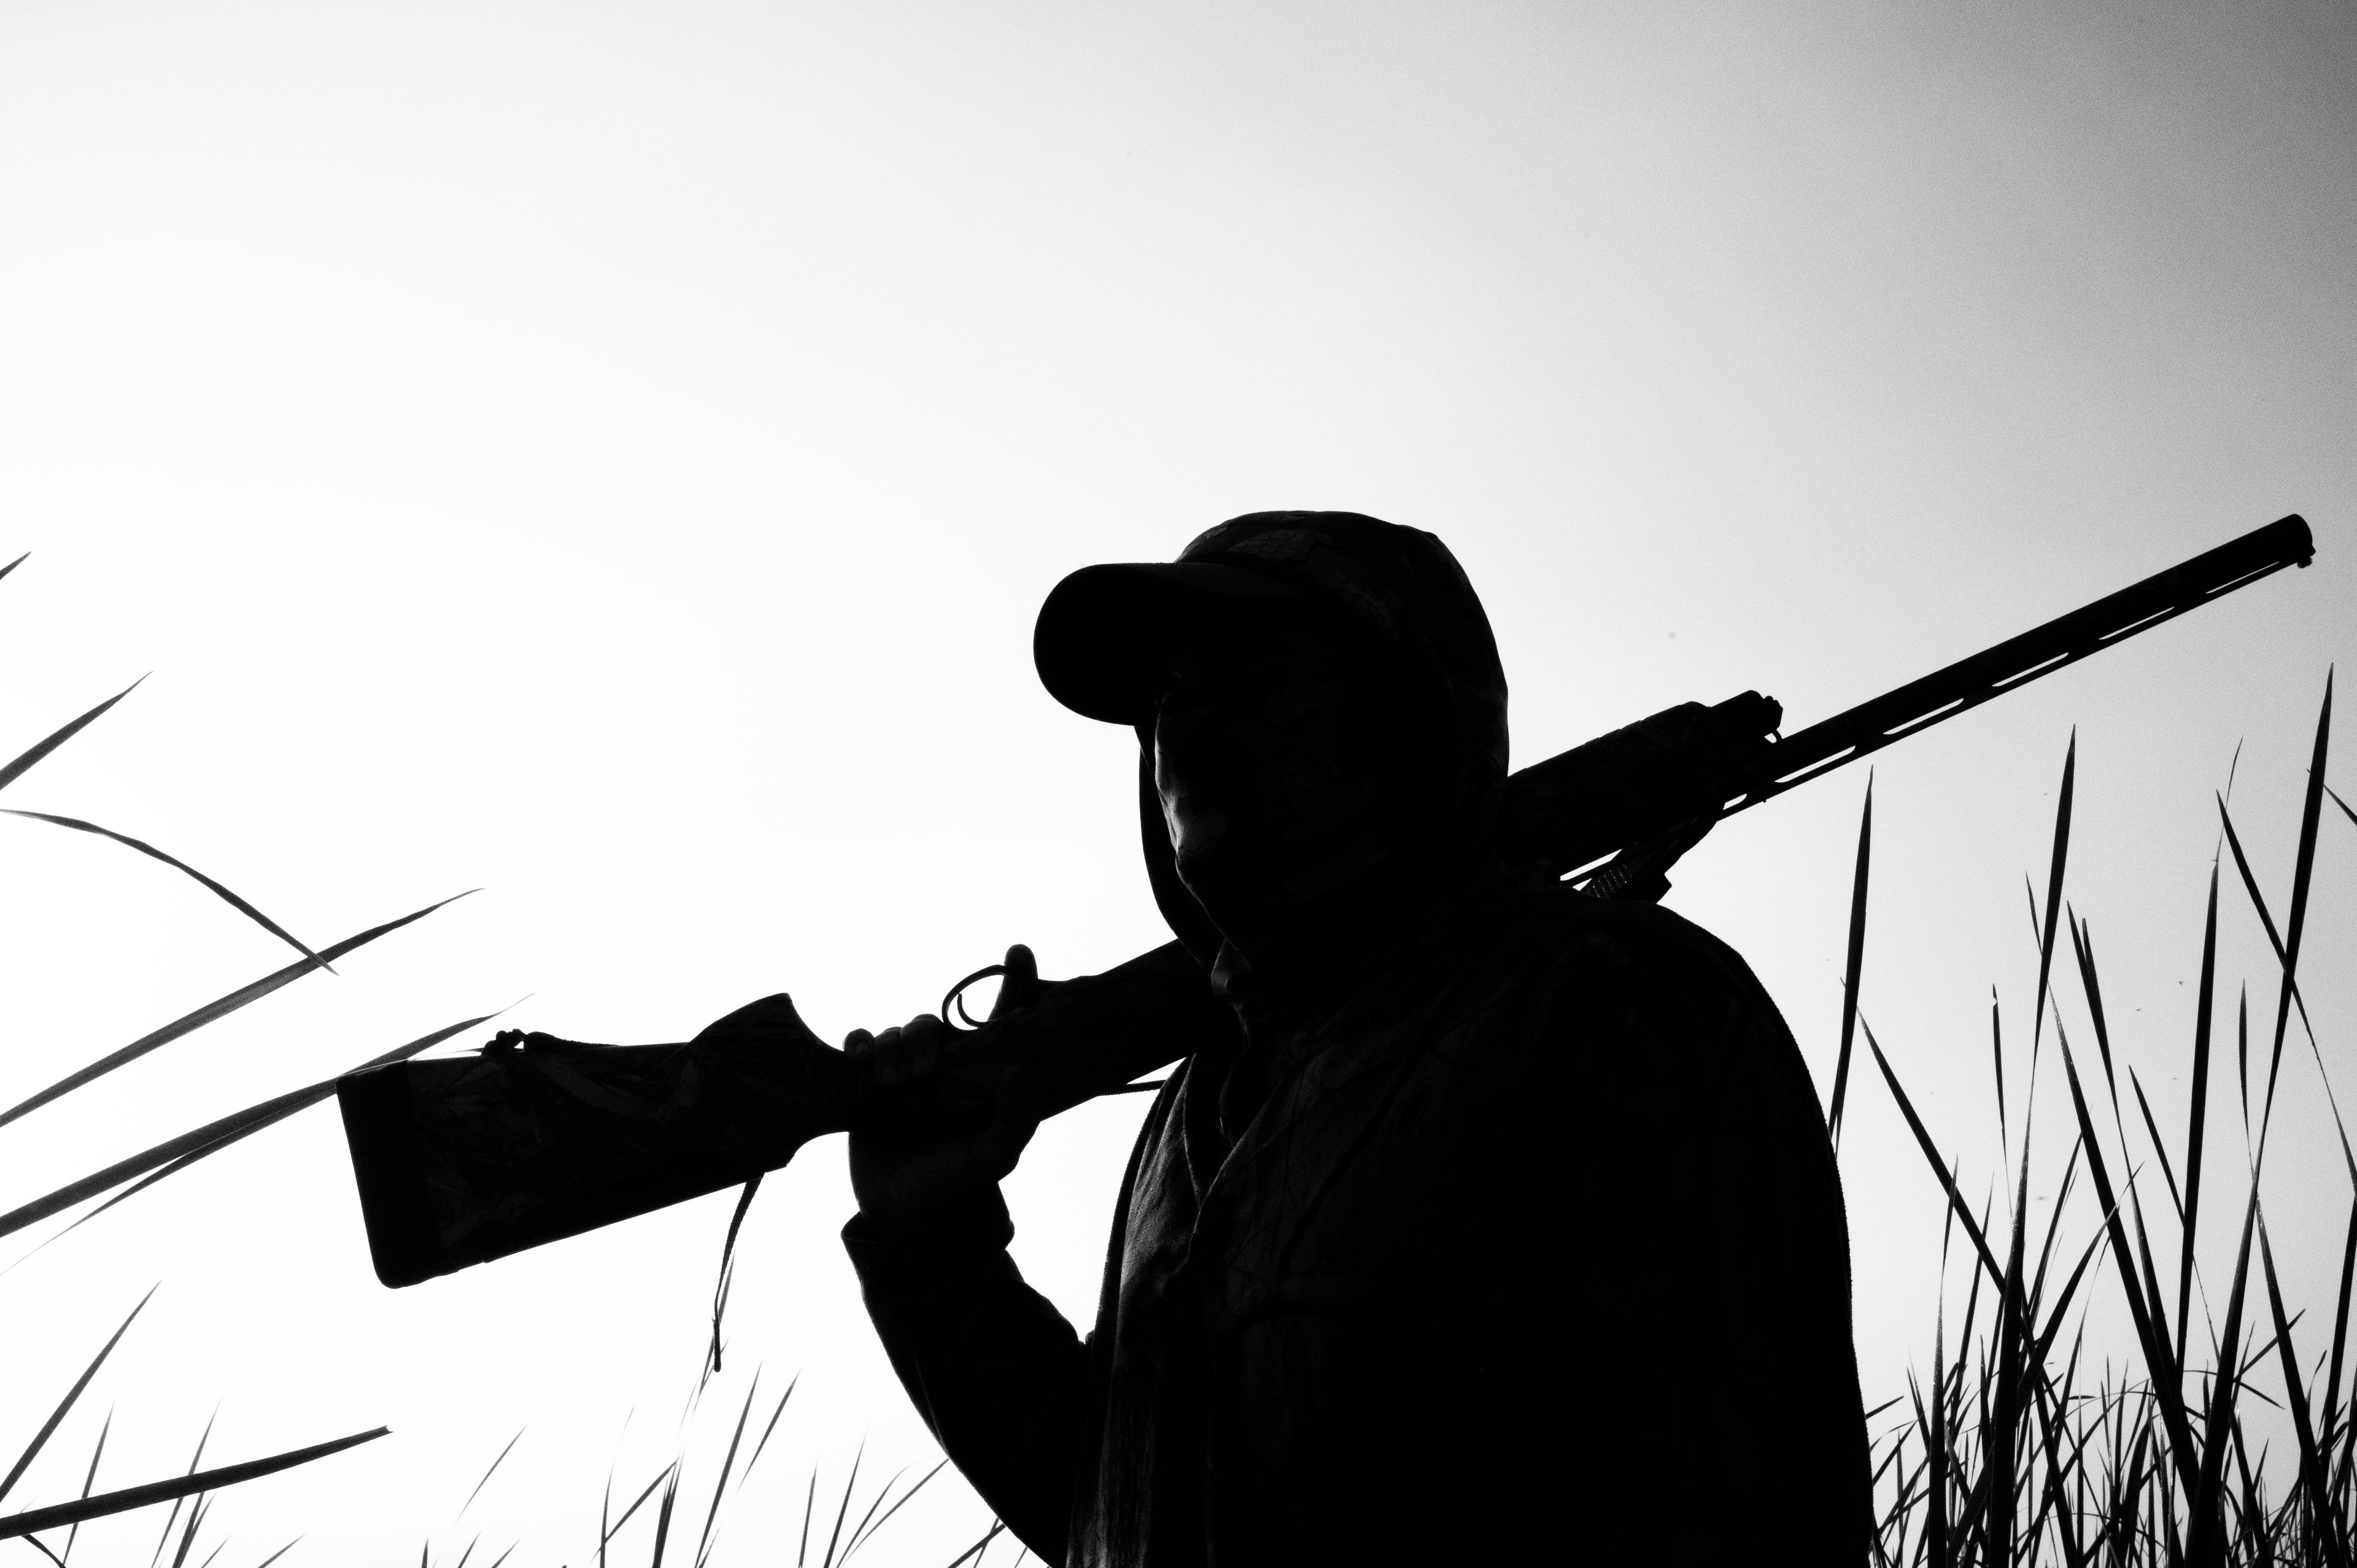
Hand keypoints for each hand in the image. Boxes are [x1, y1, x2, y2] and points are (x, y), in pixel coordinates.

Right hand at [844, 963, 1046, 1226]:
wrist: (897, 1218)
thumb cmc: (953, 1191)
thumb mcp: (991, 1158)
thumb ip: (1014, 1118)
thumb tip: (1023, 1071)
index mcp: (982, 1080)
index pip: (1003, 1022)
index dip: (1015, 984)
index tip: (1019, 951)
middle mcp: (945, 1072)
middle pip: (936, 1024)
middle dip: (926, 1040)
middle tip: (921, 1079)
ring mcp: (905, 1077)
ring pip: (897, 1032)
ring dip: (892, 1051)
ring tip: (891, 1091)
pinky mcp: (868, 1085)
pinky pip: (862, 1045)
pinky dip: (859, 1045)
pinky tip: (858, 1062)